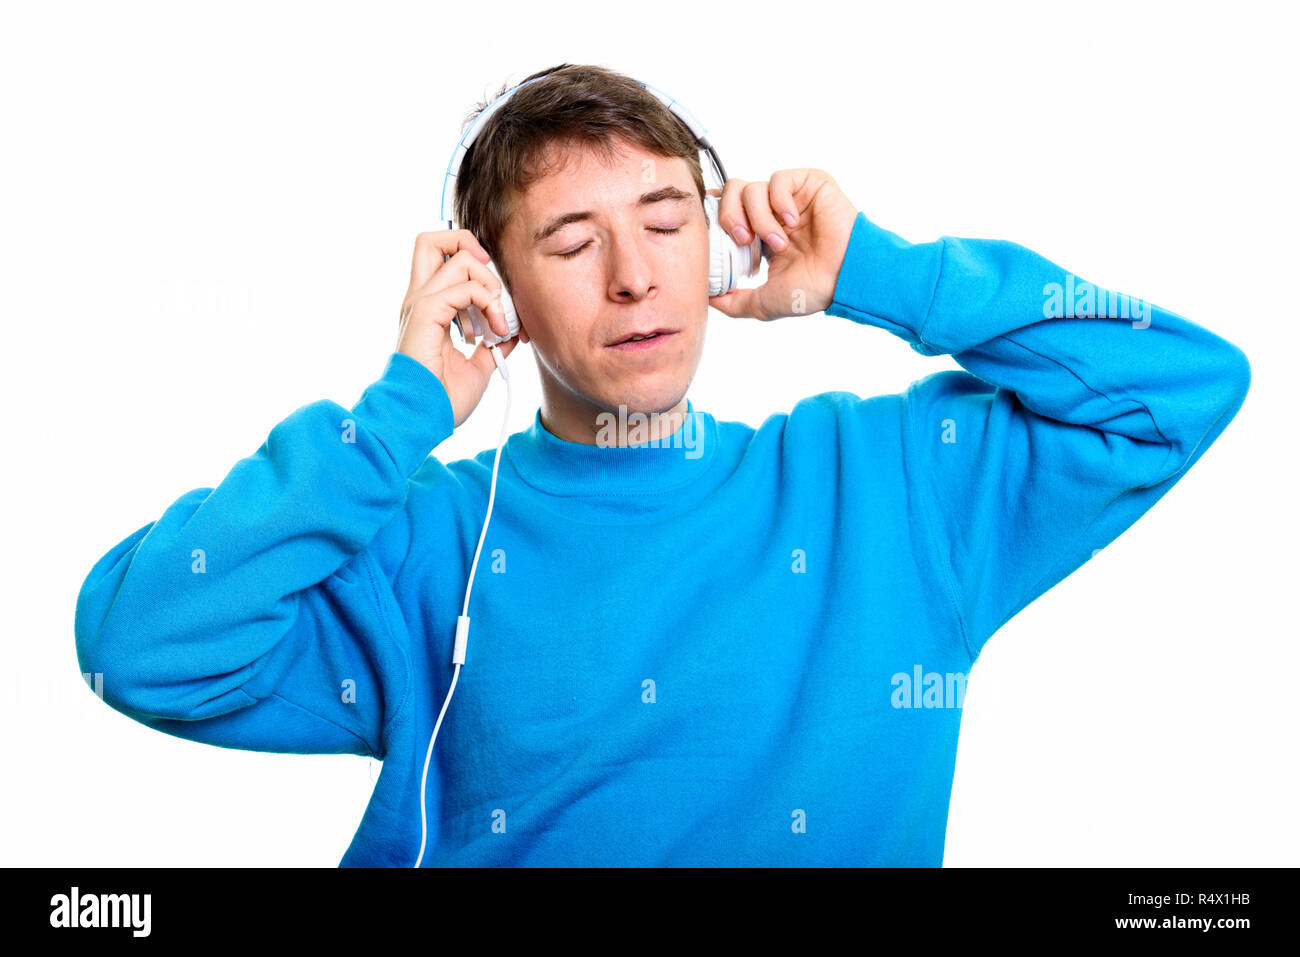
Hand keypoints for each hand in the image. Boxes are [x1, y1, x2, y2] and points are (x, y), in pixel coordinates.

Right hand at [396, 230, 528, 427]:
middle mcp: (420, 299)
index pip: (445, 261)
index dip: (479, 274)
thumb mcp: (478, 366)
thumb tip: (514, 332)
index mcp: (428, 308)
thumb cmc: (441, 400)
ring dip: (490, 284)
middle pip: (434, 239)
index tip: (499, 314)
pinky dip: (489, 303)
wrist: (422, 419)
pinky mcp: (426, 312)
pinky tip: (495, 332)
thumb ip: (494, 344)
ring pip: (457, 255)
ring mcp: (421, 303)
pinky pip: (465, 286)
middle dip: (471, 247)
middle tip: (491, 287)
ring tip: (498, 321)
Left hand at [707, 169, 858, 320]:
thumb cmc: (815, 290)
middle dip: (730, 217)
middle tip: (744, 240)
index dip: (716, 218)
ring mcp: (791, 197)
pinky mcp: (809, 183)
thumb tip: (709, 299)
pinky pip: (778, 179)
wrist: (845, 279)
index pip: (727, 211)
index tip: (713, 236)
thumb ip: (736, 302)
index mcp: (761, 234)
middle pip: (732, 193)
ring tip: (778, 242)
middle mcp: (773, 213)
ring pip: (752, 188)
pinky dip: (779, 201)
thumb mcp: (765, 303)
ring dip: (759, 218)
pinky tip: (793, 222)